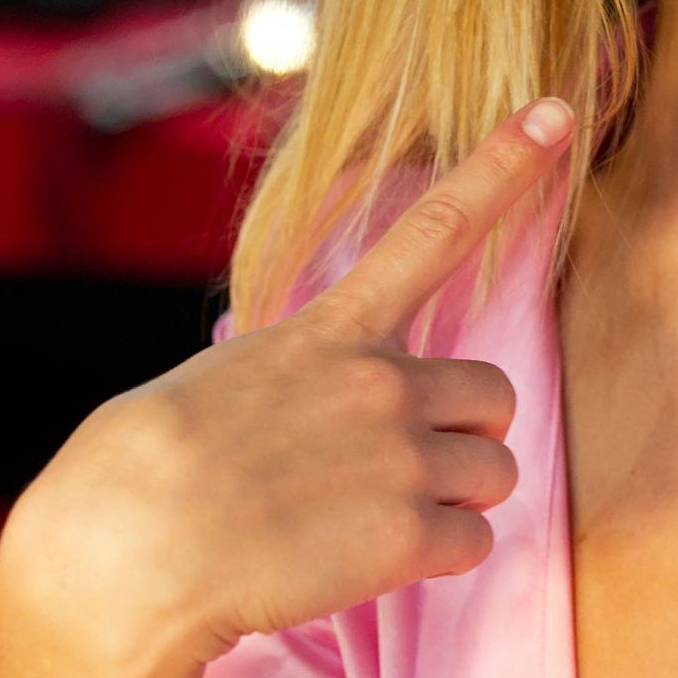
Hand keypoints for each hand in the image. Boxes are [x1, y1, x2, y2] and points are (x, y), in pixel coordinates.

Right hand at [0, 98, 577, 674]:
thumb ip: (305, 372)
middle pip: (496, 396)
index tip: (555, 116)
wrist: (122, 555)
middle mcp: (381, 380)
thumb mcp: (228, 380)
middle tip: (397, 470)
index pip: (435, 229)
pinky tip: (363, 561)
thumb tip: (329, 402)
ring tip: (369, 521)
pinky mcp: (407, 534)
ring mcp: (400, 456)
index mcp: (333, 331)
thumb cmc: (148, 472)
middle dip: (465, 435)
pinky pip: (474, 542)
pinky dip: (436, 559)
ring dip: (453, 501)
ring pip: (496, 471)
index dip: (503, 168)